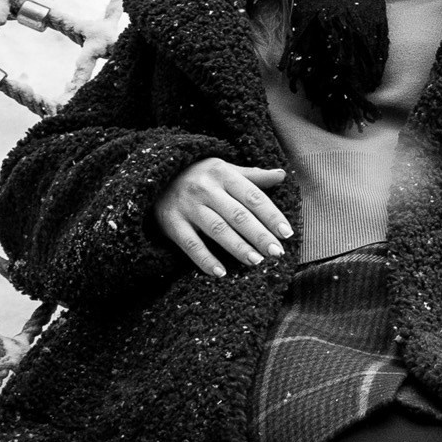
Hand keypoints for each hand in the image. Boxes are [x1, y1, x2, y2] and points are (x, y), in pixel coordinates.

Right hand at [155, 157, 291, 281]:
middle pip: (238, 215)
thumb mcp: (224, 169)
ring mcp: (188, 207)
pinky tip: (220, 273)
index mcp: (223, 174)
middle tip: (277, 252)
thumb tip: (281, 175)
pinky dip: (205, 259)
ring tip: (256, 261)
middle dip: (259, 235)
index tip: (286, 233)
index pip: (253, 197)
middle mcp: (206, 189)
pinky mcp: (171, 223)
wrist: (155, 175)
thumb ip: (252, 176)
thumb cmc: (199, 174)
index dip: (271, 215)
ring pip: (217, 229)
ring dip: (238, 247)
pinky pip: (190, 244)